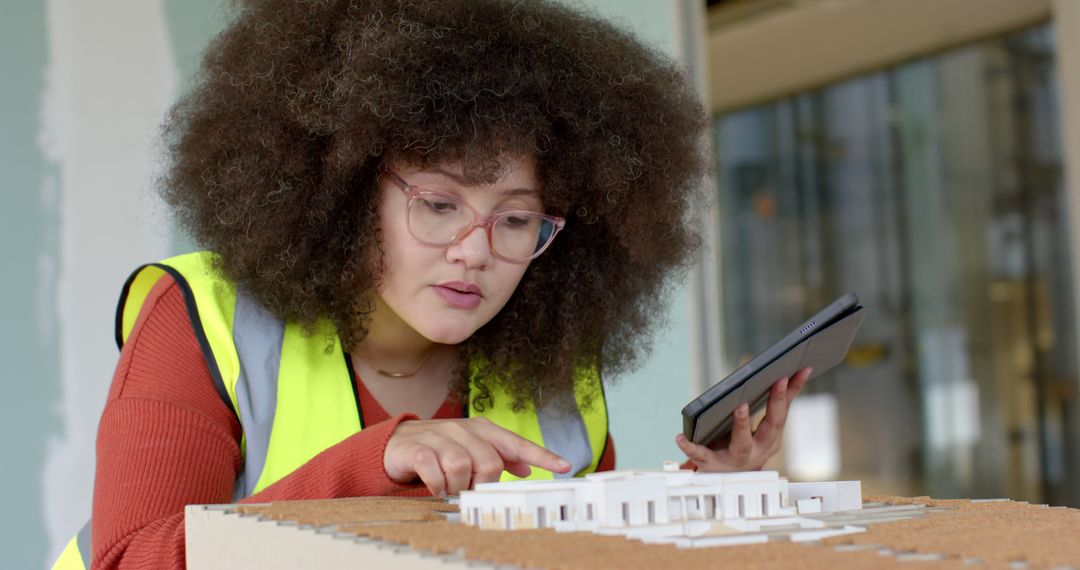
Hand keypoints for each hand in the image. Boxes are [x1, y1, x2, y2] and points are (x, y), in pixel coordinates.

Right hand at [384, 417, 570, 496]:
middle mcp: (463, 429)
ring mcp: (440, 437)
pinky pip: (434, 470)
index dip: (541, 456)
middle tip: (470, 489)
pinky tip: (435, 487)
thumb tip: (527, 469)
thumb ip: (499, 457)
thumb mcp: (472, 449)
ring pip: (462, 466)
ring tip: (449, 487)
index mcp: (482, 430)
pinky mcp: (417, 448)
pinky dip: (437, 484)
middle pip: (489, 461)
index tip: (564, 466)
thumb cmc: (441, 448)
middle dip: (482, 483)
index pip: (516, 443)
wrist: (398, 442)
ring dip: (457, 485)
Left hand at [675, 367, 811, 471]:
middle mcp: (758, 450)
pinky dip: (690, 447)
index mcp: (770, 438)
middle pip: (770, 426)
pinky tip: (680, 437)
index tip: (801, 369)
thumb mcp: (760, 429)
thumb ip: (769, 405)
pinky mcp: (711, 465)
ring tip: (740, 407)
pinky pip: (701, 455)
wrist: (726, 481)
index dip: (793, 390)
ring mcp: (735, 459)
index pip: (784, 411)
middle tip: (778, 379)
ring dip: (743, 424)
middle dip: (775, 403)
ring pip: (743, 444)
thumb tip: (780, 372)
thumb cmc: (742, 447)